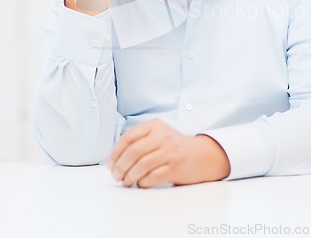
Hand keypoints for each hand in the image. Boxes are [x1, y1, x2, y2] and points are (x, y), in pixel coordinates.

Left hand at [107, 119, 229, 187]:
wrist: (200, 155)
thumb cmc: (173, 146)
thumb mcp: (158, 134)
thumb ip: (139, 139)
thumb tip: (115, 157)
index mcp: (155, 125)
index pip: (128, 137)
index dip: (116, 152)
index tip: (110, 164)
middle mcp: (163, 136)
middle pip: (133, 152)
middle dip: (120, 166)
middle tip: (116, 175)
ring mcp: (170, 151)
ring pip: (141, 165)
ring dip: (129, 177)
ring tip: (125, 181)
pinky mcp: (175, 167)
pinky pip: (152, 177)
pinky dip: (142, 182)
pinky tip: (140, 183)